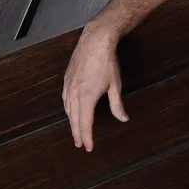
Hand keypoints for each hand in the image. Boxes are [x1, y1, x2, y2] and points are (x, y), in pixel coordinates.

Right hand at [62, 23, 128, 151]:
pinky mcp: (67, 79)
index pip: (85, 123)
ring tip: (76, 131)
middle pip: (74, 119)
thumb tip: (123, 118)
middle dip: (78, 133)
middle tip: (80, 144)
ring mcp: (68, 86)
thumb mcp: (115, 85)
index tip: (88, 147)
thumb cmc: (107, 62)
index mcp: (86, 97)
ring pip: (68, 110)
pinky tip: (71, 111)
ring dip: (72, 122)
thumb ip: (117, 104)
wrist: (95, 41)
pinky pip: (65, 99)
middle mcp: (74, 93)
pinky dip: (68, 109)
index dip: (87, 137)